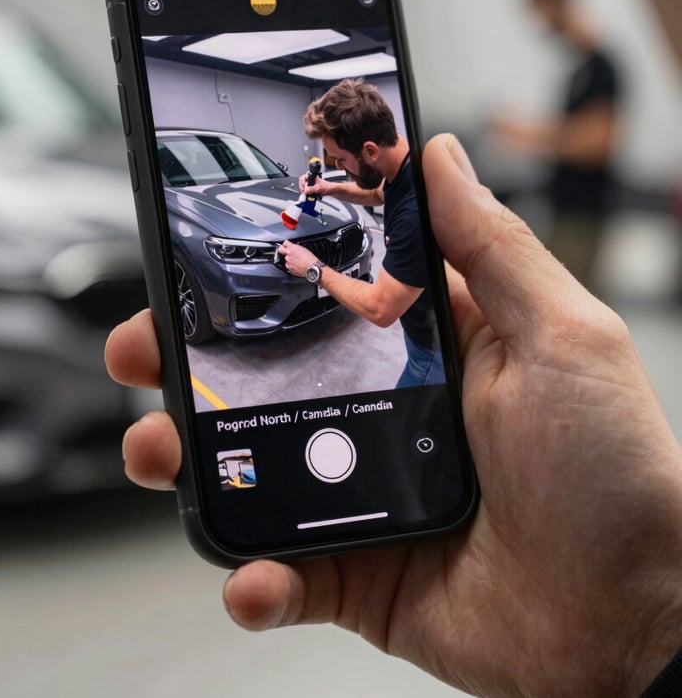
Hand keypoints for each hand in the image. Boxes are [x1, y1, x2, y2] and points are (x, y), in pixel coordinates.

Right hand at [106, 134, 681, 697]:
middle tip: (145, 351)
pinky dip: (254, 577)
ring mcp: (362, 492)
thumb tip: (439, 154)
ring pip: (253, 467)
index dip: (261, 275)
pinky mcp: (356, 570)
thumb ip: (491, 247)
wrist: (631, 622)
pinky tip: (253, 574)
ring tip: (162, 451)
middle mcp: (385, 412)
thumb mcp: (561, 336)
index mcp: (426, 348)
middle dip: (194, 362)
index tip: (200, 256)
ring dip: (194, 460)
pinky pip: (284, 573)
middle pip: (266, 375)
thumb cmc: (615, 472)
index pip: (324, 293)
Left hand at [277, 240, 317, 277]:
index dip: (286, 244)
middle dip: (283, 250)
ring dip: (289, 259)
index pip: (284, 243)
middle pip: (280, 250)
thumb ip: (295, 247)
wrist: (312, 268)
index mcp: (292, 248)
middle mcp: (288, 255)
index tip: (287, 245)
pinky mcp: (290, 269)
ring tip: (297, 260)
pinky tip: (297, 265)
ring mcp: (288, 262)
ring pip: (286, 259)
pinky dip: (291, 265)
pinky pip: (288, 266)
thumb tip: (293, 247)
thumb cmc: (310, 258)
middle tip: (287, 251)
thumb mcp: (304, 248)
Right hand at [298, 172, 330, 196]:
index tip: (303, 188)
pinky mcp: (311, 188)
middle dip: (302, 188)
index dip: (302, 183)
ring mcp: (311, 184)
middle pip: (302, 183)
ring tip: (307, 194)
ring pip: (303, 187)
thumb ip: (311, 189)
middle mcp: (311, 179)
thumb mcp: (318, 188)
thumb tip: (305, 191)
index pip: (303, 178)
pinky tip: (309, 195)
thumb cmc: (327, 187)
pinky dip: (306, 193)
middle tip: (304, 192)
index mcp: (312, 176)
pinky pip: (306, 190)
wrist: (331, 190)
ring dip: (304, 191)